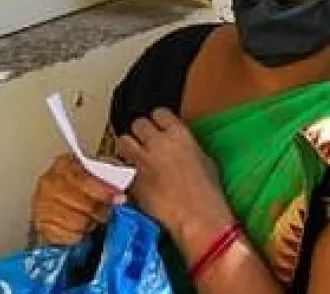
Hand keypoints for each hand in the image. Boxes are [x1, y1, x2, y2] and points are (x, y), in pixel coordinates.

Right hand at [31, 153, 126, 246]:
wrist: (65, 199)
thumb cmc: (85, 186)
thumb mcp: (98, 174)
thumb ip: (109, 178)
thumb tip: (120, 195)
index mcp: (64, 164)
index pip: (86, 180)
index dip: (105, 191)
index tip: (119, 198)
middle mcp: (49, 183)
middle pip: (83, 203)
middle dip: (100, 211)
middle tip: (107, 213)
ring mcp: (42, 204)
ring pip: (77, 222)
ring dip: (90, 224)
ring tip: (93, 220)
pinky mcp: (41, 225)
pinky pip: (67, 235)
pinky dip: (78, 235)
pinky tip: (81, 228)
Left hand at [117, 109, 235, 254]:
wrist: (196, 216)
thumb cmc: (207, 192)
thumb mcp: (204, 159)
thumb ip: (187, 146)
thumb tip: (179, 145)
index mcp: (180, 134)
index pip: (159, 112)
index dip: (158, 121)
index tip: (158, 127)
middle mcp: (158, 142)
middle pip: (138, 123)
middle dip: (140, 132)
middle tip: (145, 143)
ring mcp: (143, 160)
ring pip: (123, 140)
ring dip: (128, 147)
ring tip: (134, 156)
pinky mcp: (132, 178)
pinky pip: (121, 165)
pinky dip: (124, 168)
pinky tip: (133, 175)